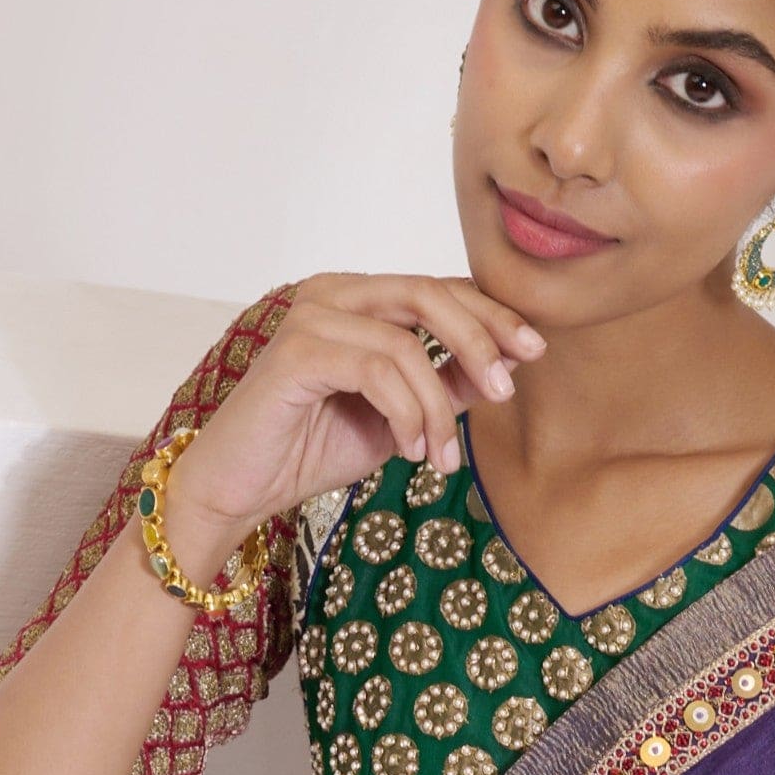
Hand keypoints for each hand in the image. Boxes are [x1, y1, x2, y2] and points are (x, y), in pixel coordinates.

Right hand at [165, 274, 544, 553]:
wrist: (241, 486)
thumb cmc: (310, 448)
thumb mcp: (399, 419)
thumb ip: (443, 387)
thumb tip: (504, 367)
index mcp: (359, 300)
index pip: (439, 287)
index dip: (492, 314)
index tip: (534, 351)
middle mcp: (334, 294)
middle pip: (429, 294)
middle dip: (480, 341)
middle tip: (506, 392)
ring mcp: (312, 317)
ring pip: (406, 343)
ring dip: (437, 406)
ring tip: (440, 458)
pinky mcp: (296, 352)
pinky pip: (376, 370)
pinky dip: (405, 413)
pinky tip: (408, 450)